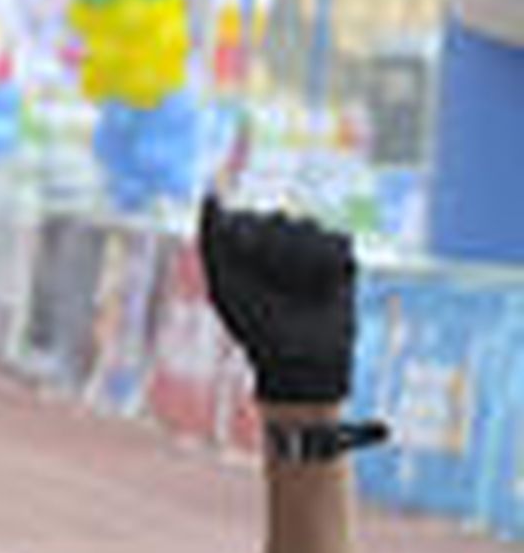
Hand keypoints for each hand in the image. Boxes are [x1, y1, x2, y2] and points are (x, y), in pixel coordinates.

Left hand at [198, 191, 355, 406]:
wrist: (301, 361)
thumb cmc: (256, 326)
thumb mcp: (223, 284)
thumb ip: (212, 238)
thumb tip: (209, 191)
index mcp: (248, 238)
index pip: (243, 220)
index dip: (243, 251)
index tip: (244, 280)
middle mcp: (280, 232)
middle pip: (275, 220)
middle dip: (271, 258)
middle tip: (274, 292)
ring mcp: (312, 238)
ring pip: (306, 228)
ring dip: (297, 266)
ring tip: (298, 293)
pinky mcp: (342, 250)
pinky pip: (333, 242)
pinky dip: (324, 269)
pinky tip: (321, 289)